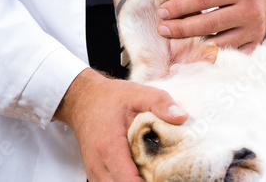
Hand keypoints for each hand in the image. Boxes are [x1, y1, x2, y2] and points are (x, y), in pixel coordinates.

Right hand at [54, 68, 187, 181]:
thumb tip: (181, 116)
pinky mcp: (96, 174)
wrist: (83, 99)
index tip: (166, 176)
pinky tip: (142, 172)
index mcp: (110, 146)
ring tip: (155, 171)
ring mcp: (95, 171)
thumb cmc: (110, 98)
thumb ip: (160, 103)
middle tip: (165, 173)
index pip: (128, 181)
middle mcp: (99, 164)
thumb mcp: (138, 93)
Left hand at [157, 0, 265, 52]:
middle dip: (182, 29)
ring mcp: (255, 28)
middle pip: (209, 24)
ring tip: (175, 42)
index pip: (202, 0)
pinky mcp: (256, 41)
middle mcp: (250, 9)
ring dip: (194, 45)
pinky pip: (231, 54)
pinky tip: (196, 51)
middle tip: (163, 29)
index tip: (162, 12)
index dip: (179, 8)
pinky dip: (212, 54)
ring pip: (219, 43)